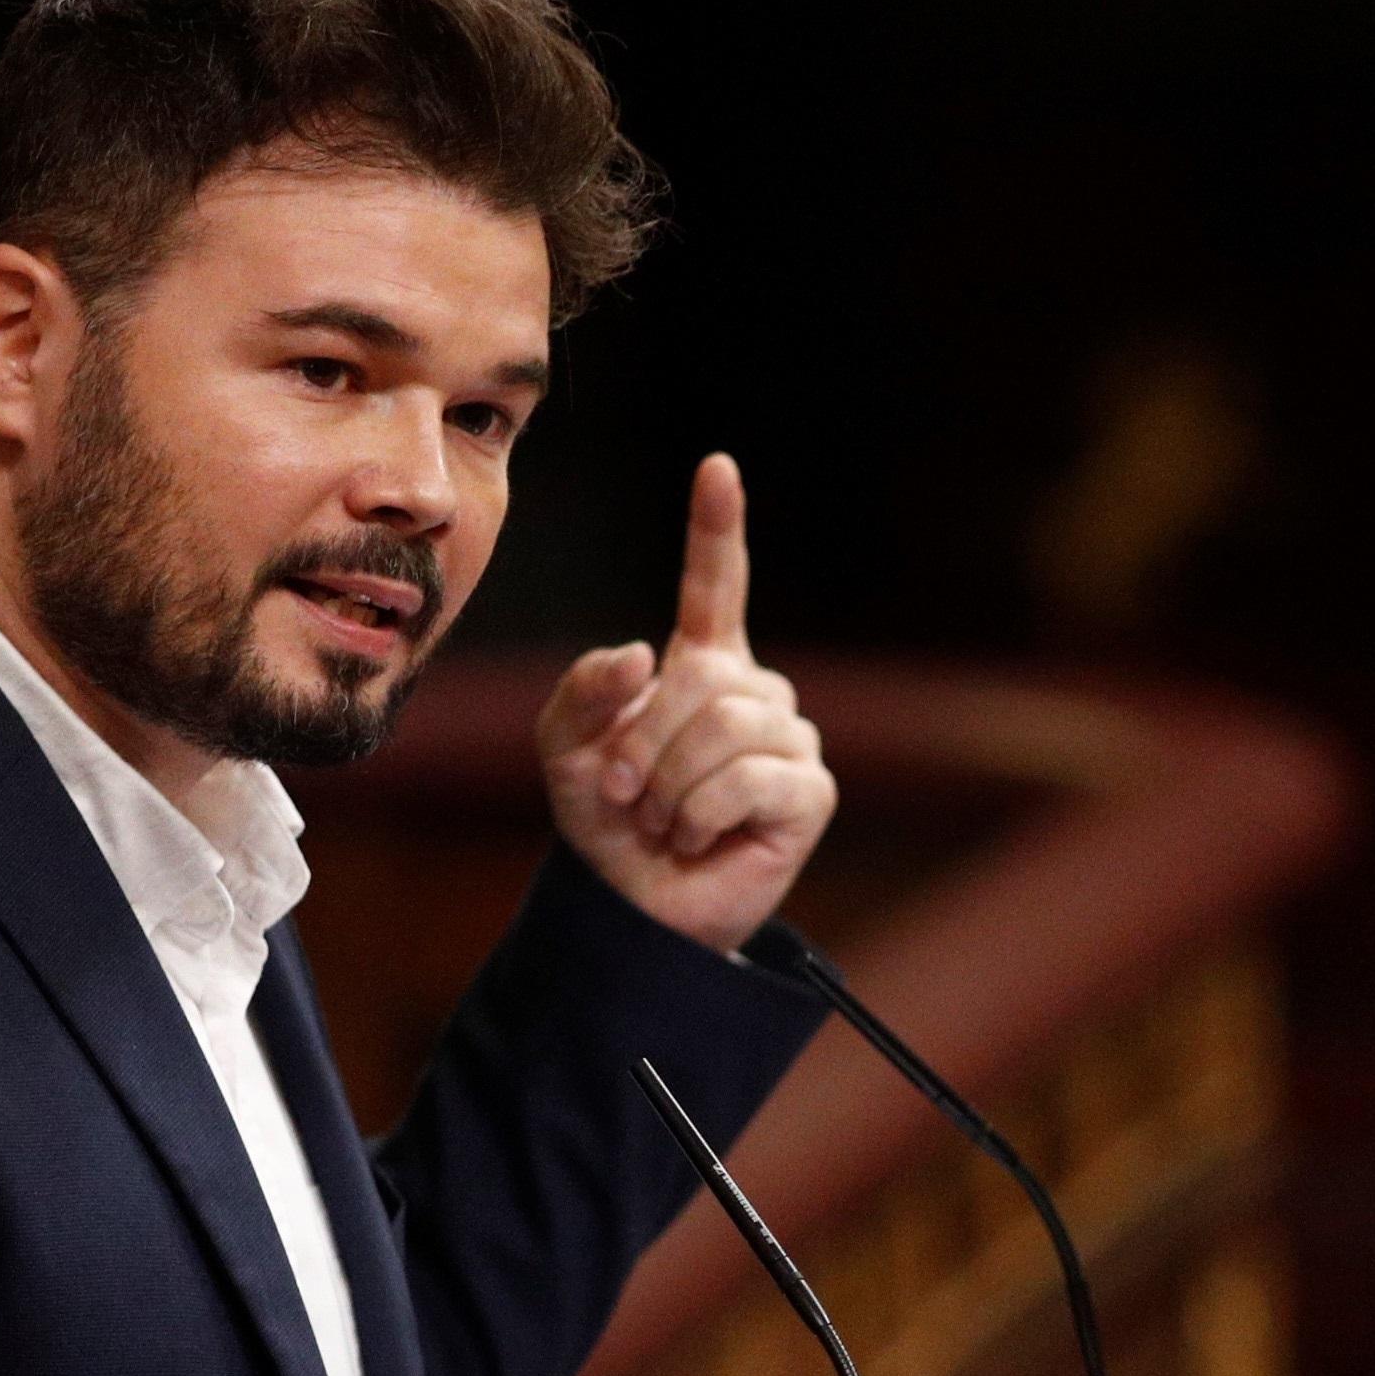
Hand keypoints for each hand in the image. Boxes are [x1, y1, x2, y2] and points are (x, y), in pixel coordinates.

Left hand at [540, 455, 837, 953]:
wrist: (634, 908)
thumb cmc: (609, 823)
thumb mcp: (566, 749)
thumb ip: (584, 691)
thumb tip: (641, 654)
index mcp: (702, 665)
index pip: (717, 584)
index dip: (717, 527)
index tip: (717, 467)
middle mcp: (756, 691)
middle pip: (702, 677)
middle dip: (645, 740)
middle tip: (625, 794)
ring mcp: (790, 738)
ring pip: (727, 726)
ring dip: (669, 784)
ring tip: (662, 822)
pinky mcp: (809, 791)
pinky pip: (750, 777)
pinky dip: (701, 811)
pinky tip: (697, 837)